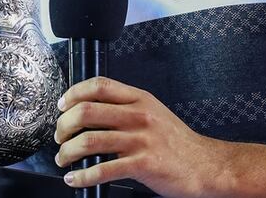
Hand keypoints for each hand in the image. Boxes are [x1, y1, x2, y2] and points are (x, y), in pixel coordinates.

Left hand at [54, 76, 220, 196]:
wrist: (206, 165)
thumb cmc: (178, 142)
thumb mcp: (154, 112)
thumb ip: (127, 107)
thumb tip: (93, 111)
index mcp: (140, 99)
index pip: (99, 85)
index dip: (74, 93)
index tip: (62, 105)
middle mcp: (139, 115)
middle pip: (87, 111)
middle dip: (64, 125)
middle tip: (59, 136)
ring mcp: (141, 140)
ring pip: (90, 140)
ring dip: (67, 152)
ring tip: (63, 159)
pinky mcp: (143, 165)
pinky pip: (103, 169)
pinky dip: (82, 176)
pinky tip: (75, 179)